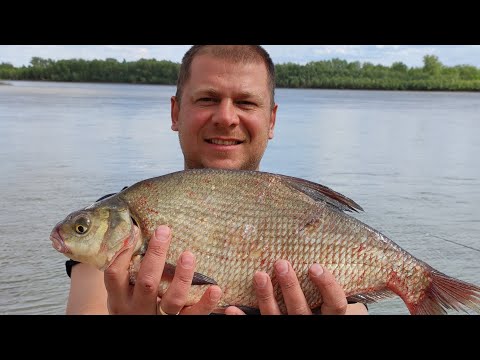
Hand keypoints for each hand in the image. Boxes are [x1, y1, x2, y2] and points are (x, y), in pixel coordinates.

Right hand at [104, 225, 221, 314]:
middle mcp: (137, 309)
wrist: (138, 335)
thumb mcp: (123, 292)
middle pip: (147, 282)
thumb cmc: (133, 306)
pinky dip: (206, 303)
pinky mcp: (178, 324)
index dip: (123, 251)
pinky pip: (194, 315)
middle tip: (164, 231)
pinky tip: (215, 289)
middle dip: (156, 255)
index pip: (116, 273)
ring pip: (172, 300)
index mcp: (120, 297)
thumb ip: (130, 269)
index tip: (135, 229)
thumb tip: (136, 229)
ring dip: (182, 277)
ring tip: (188, 255)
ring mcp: (158, 318)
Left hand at [225, 260, 367, 314]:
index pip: (335, 301)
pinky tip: (232, 307)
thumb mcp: (334, 293)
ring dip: (265, 296)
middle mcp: (311, 322)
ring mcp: (290, 327)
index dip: (326, 285)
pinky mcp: (274, 328)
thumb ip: (330, 277)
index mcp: (331, 314)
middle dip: (290, 287)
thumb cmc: (328, 305)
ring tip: (259, 275)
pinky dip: (243, 318)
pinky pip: (257, 325)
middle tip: (281, 264)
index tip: (314, 266)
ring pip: (276, 317)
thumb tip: (329, 239)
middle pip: (300, 309)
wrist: (324, 323)